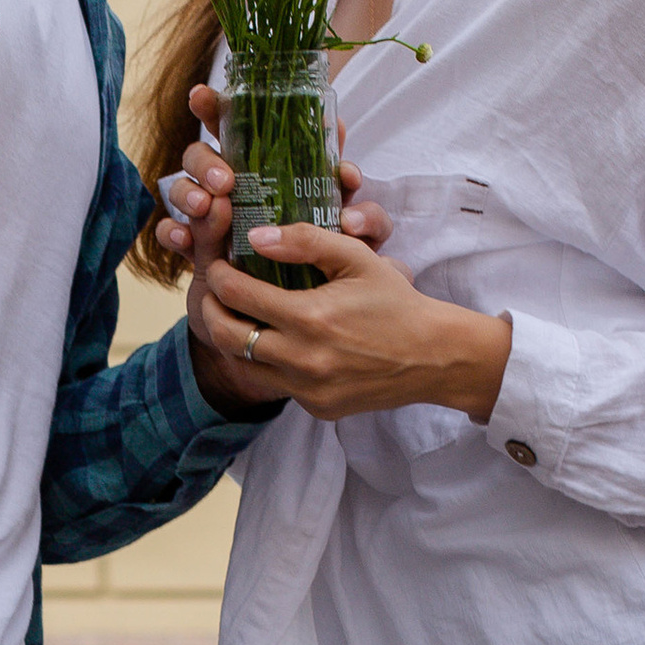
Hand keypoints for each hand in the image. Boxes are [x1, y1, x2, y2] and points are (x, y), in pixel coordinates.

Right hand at [152, 84, 390, 271]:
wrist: (299, 319)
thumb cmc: (330, 267)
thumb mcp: (354, 241)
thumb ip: (363, 219)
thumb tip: (352, 195)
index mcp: (270, 169)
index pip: (238, 126)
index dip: (214, 106)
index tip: (200, 96)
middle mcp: (234, 185)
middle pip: (204, 153)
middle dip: (207, 161)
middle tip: (225, 182)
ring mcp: (211, 217)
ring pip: (184, 187)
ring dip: (189, 192)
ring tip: (206, 207)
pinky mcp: (197, 250)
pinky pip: (171, 232)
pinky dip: (173, 232)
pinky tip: (184, 241)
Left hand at [189, 220, 512, 426]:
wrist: (433, 357)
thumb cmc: (396, 301)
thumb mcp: (357, 258)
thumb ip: (305, 241)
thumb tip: (256, 236)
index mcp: (310, 318)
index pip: (239, 295)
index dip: (219, 276)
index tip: (218, 264)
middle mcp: (303, 361)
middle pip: (228, 336)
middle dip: (211, 310)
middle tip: (213, 292)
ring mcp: (308, 390)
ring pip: (246, 365)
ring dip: (235, 338)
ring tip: (237, 315)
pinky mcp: (317, 408)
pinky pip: (278, 383)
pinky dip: (270, 362)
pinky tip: (279, 342)